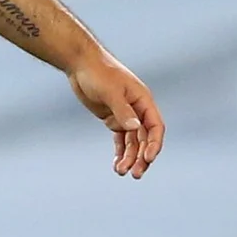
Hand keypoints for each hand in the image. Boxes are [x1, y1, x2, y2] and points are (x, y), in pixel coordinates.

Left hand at [68, 53, 163, 178]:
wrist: (80, 63)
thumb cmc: (98, 72)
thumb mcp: (110, 91)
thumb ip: (122, 110)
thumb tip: (135, 128)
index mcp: (143, 100)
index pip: (155, 126)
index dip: (154, 143)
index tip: (148, 159)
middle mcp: (137, 109)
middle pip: (145, 138)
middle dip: (141, 156)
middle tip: (135, 174)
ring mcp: (125, 115)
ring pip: (133, 141)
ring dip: (129, 157)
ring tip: (121, 172)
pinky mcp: (112, 118)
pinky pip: (120, 139)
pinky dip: (120, 152)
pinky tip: (117, 165)